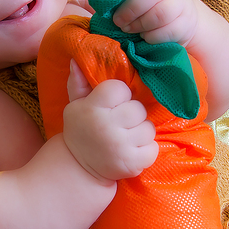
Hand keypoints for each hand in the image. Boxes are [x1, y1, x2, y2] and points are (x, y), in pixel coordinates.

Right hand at [62, 61, 157, 182]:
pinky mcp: (132, 163)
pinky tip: (131, 151)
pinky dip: (146, 150)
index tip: (111, 106)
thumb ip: (79, 83)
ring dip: (140, 133)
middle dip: (132, 116)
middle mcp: (105, 126)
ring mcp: (120, 146)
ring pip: (148, 128)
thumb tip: (76, 59)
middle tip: (120, 124)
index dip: (119, 96)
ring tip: (126, 138)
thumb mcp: (76, 106)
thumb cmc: (82, 131)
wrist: (79, 169)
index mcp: (91, 108)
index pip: (120, 88)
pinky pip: (153, 148)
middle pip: (138, 109)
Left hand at [104, 0, 199, 46]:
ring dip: (141, 25)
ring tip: (131, 30)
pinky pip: (168, 31)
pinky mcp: (187, 22)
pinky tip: (145, 38)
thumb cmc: (148, 7)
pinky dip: (152, 37)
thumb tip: (78, 1)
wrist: (183, 19)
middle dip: (130, 9)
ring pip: (161, 13)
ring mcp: (180, 1)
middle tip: (118, 21)